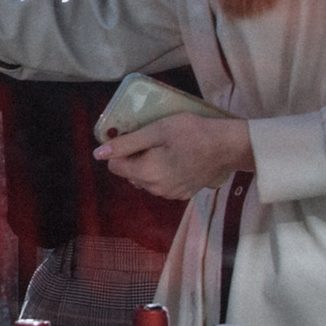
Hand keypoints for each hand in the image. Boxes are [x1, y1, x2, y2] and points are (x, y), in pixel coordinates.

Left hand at [97, 110, 256, 198]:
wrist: (227, 146)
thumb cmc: (192, 132)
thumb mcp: (156, 130)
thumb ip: (126, 143)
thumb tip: (98, 154)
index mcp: (146, 173)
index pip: (115, 166)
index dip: (122, 150)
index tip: (138, 137)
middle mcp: (155, 189)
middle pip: (130, 173)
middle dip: (136, 158)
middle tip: (155, 140)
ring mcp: (170, 194)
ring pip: (146, 180)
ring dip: (149, 166)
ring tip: (169, 149)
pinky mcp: (183, 195)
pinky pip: (162, 184)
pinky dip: (164, 173)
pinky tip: (178, 159)